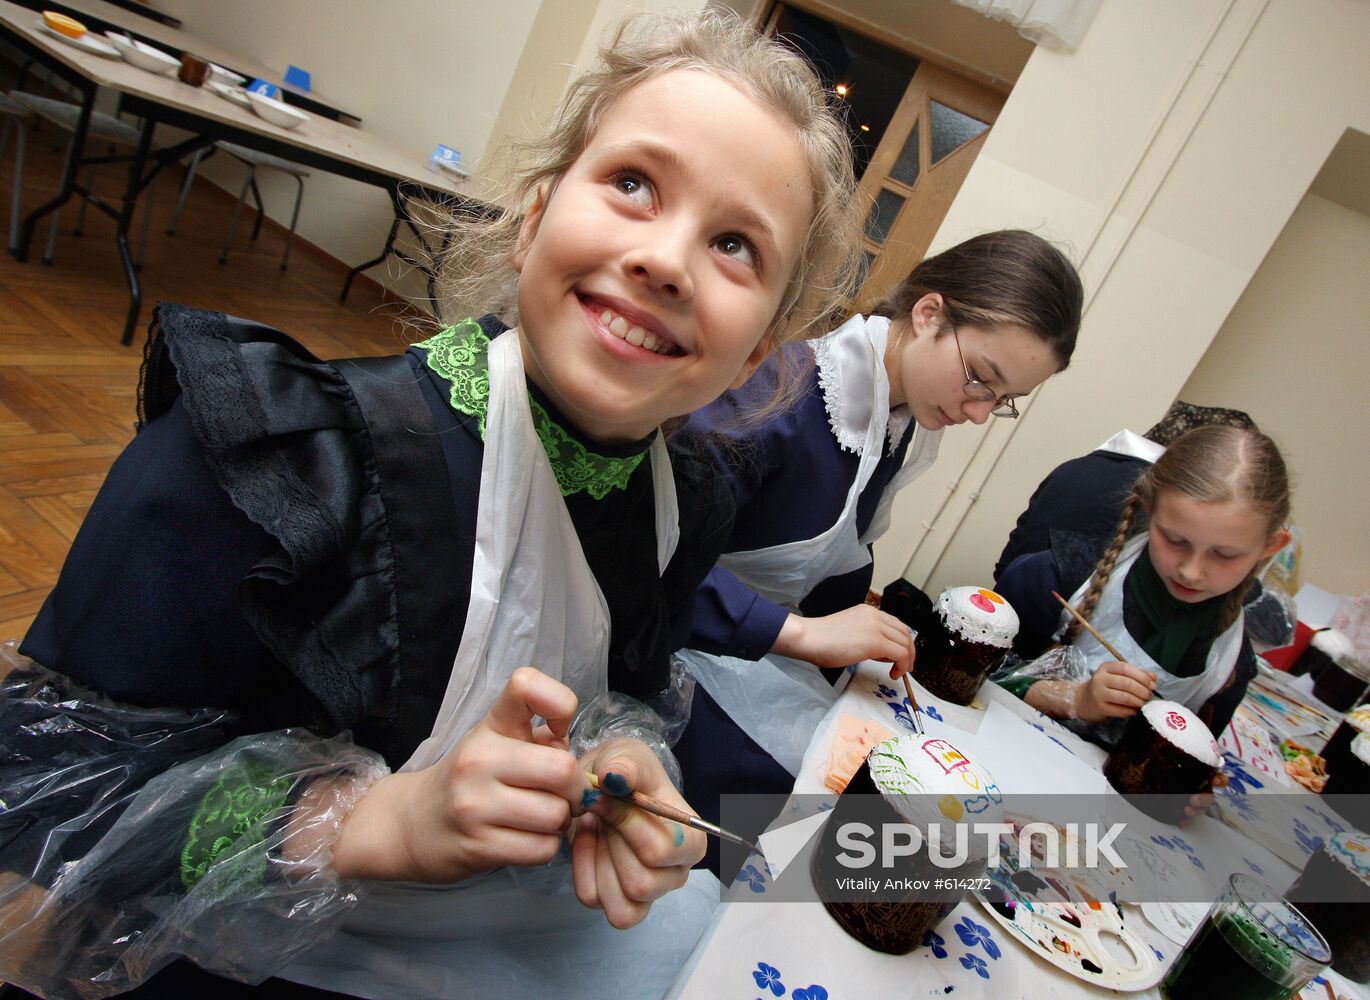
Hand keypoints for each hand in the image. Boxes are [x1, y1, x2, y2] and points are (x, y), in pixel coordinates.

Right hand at [332, 667, 584, 882]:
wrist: (410, 824)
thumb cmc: (471, 778)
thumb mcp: (499, 742)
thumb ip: (543, 739)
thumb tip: (582, 766)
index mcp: (490, 725)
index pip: (527, 685)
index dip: (561, 705)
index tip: (559, 732)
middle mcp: (478, 759)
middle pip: (562, 770)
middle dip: (575, 787)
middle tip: (564, 794)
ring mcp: (474, 805)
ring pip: (555, 815)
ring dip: (559, 822)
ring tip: (541, 818)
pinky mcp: (476, 847)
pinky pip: (541, 850)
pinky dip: (545, 848)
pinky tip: (527, 838)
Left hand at [572, 738, 703, 928]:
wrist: (602, 786)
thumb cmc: (625, 772)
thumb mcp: (626, 755)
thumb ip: (624, 763)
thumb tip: (616, 776)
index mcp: (691, 841)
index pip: (659, 851)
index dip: (625, 824)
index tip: (603, 796)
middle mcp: (676, 874)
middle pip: (640, 883)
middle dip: (610, 845)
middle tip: (597, 813)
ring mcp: (649, 894)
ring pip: (620, 904)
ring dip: (596, 862)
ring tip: (594, 828)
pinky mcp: (620, 903)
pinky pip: (594, 899)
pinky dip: (583, 871)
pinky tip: (587, 843)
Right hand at [772, 605, 915, 677]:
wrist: (809, 638)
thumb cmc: (821, 639)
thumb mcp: (850, 631)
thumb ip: (866, 636)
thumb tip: (880, 652)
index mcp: (868, 611)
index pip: (896, 624)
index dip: (902, 642)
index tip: (900, 657)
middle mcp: (875, 615)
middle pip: (905, 632)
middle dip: (909, 651)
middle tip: (905, 667)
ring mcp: (876, 627)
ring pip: (906, 643)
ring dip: (907, 660)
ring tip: (899, 672)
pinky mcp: (876, 641)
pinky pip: (900, 654)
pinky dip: (902, 666)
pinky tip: (893, 674)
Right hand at [1073, 662, 1155, 721]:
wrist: (1083, 700)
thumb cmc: (1105, 686)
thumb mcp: (1117, 676)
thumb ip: (1136, 674)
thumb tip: (1153, 677)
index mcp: (1106, 668)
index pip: (1126, 668)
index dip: (1142, 676)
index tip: (1152, 685)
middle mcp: (1100, 679)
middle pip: (1127, 683)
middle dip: (1142, 691)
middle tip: (1149, 696)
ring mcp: (1099, 694)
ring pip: (1124, 697)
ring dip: (1138, 701)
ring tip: (1143, 703)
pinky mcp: (1100, 707)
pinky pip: (1120, 710)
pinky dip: (1131, 711)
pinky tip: (1134, 710)